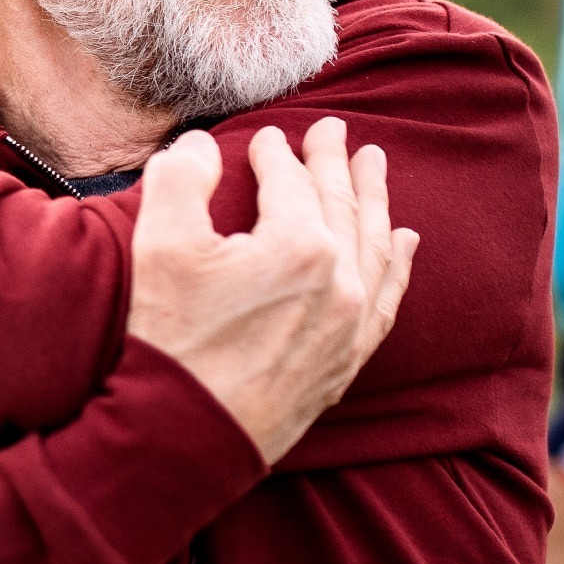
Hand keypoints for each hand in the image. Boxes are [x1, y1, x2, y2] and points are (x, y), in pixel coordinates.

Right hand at [127, 119, 418, 465]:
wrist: (185, 434)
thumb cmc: (171, 338)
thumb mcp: (161, 243)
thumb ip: (181, 177)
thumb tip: (202, 146)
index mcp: (299, 245)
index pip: (291, 182)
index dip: (277, 153)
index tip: (266, 137)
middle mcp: (340, 281)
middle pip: (340, 204)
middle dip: (334, 162)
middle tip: (334, 129)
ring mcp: (350, 323)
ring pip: (373, 245)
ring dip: (374, 199)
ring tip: (374, 164)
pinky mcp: (348, 359)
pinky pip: (387, 299)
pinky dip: (396, 264)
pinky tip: (403, 242)